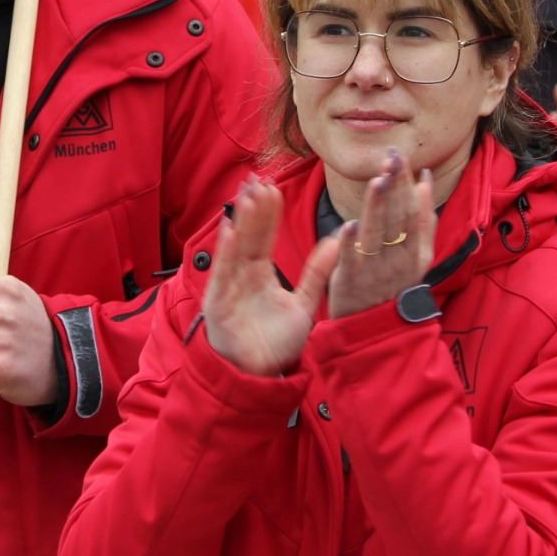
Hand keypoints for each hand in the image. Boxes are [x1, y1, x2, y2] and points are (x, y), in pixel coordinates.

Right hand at [203, 178, 335, 374]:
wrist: (261, 377)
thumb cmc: (277, 343)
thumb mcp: (304, 304)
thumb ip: (317, 273)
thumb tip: (337, 240)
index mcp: (260, 273)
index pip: (264, 236)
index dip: (268, 213)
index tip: (273, 186)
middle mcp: (242, 275)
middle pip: (248, 236)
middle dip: (252, 208)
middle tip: (257, 179)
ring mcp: (229, 287)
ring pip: (235, 248)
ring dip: (240, 222)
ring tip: (247, 195)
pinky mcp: (219, 303)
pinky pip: (223, 273)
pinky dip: (225, 251)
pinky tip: (229, 229)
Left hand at [328, 149, 436, 319]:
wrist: (377, 330)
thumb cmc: (393, 285)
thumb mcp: (417, 256)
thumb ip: (423, 221)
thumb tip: (424, 181)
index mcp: (416, 252)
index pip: (414, 212)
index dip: (409, 185)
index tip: (405, 158)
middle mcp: (399, 260)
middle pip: (398, 217)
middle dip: (396, 185)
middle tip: (393, 156)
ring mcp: (375, 271)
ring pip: (377, 233)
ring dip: (378, 206)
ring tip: (378, 179)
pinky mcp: (350, 281)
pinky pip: (351, 260)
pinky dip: (350, 243)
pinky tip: (349, 224)